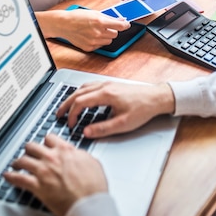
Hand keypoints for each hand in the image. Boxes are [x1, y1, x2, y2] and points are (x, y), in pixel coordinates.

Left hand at [4, 134, 107, 215]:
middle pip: (33, 146)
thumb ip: (79, 154)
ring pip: (23, 160)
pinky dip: (11, 177)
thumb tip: (75, 153)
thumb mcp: (91, 161)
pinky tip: (7, 176)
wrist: (88, 203)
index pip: (49, 138)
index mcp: (65, 150)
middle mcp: (52, 158)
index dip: (46, 141)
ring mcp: (43, 171)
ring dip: (18, 161)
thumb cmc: (93, 185)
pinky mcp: (37, 186)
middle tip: (28, 152)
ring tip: (16, 163)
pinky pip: (19, 179)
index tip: (44, 144)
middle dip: (29, 149)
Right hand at [36, 8, 129, 51]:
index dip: (125, 25)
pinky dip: (99, 41)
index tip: (127, 24)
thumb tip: (120, 20)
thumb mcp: (94, 13)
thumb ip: (108, 17)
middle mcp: (97, 33)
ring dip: (106, 36)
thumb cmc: (77, 16)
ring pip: (108, 41)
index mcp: (100, 22)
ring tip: (97, 31)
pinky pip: (100, 46)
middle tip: (106, 26)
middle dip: (113, 30)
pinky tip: (91, 36)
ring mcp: (93, 41)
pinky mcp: (89, 48)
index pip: (120, 26)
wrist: (64, 24)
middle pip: (115, 35)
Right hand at [56, 81, 174, 136]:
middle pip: (78, 93)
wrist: (156, 97)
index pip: (81, 102)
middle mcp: (104, 86)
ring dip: (73, 97)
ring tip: (67, 107)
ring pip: (83, 87)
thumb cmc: (143, 109)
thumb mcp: (123, 124)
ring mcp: (108, 84)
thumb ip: (103, 129)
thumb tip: (86, 132)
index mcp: (106, 94)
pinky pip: (90, 86)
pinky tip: (82, 98)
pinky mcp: (111, 85)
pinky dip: (81, 92)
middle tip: (59, 115)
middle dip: (66, 104)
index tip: (71, 125)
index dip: (72, 114)